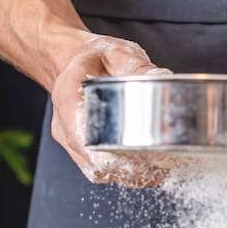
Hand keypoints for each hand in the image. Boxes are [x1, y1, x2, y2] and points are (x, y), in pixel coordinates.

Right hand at [50, 34, 170, 184]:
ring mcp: (71, 141)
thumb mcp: (114, 51)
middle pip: (91, 161)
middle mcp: (64, 126)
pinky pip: (99, 170)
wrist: (72, 62)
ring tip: (160, 172)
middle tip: (160, 168)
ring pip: (96, 171)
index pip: (80, 135)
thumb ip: (134, 64)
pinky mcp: (80, 150)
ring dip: (127, 176)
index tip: (135, 162)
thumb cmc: (94, 56)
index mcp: (66, 97)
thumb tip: (162, 76)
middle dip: (125, 170)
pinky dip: (123, 175)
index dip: (106, 154)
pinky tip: (150, 172)